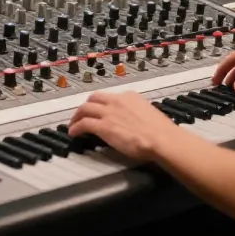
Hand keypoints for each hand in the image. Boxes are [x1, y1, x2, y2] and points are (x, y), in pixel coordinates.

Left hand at [68, 91, 182, 161]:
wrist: (161, 138)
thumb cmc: (160, 131)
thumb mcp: (148, 113)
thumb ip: (137, 113)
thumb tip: (134, 120)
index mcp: (130, 96)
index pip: (110, 97)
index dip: (102, 104)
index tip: (100, 110)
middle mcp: (117, 101)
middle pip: (94, 98)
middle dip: (86, 106)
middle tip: (82, 114)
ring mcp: (109, 113)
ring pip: (85, 108)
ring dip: (77, 116)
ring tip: (73, 124)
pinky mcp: (103, 126)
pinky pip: (83, 124)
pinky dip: (76, 127)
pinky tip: (73, 133)